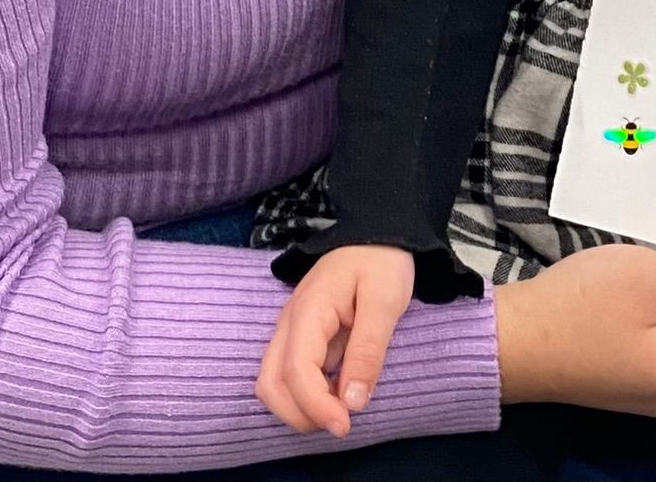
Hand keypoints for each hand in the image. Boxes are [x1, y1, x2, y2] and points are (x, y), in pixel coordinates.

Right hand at [256, 246, 415, 437]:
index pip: (295, 370)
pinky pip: (288, 373)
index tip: (345, 424)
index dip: (315, 406)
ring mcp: (291, 328)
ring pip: (272, 381)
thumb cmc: (382, 262)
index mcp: (309, 311)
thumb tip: (352, 403)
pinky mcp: (300, 335)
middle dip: (300, 414)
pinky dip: (304, 394)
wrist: (376, 231)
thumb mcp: (385, 301)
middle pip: (270, 383)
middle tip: (341, 422)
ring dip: (298, 407)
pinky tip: (335, 393)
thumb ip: (368, 350)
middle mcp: (290, 322)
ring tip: (338, 410)